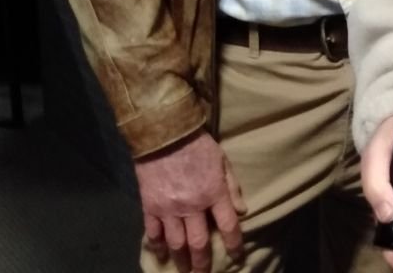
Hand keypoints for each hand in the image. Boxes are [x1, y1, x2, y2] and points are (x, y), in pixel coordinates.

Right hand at [135, 131, 246, 272]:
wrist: (164, 133)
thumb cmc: (198, 144)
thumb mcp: (222, 161)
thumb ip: (232, 187)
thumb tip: (243, 211)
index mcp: (214, 193)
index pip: (228, 226)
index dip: (234, 245)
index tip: (237, 257)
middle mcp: (192, 206)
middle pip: (199, 243)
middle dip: (203, 263)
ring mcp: (169, 208)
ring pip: (176, 243)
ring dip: (181, 260)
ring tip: (184, 270)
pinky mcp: (150, 206)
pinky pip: (153, 233)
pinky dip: (157, 246)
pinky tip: (161, 254)